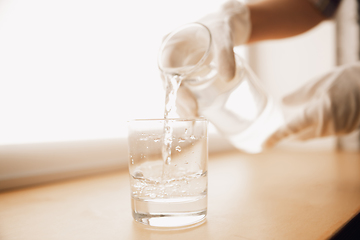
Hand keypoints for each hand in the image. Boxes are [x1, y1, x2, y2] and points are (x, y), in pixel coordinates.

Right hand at [161, 0, 250, 117]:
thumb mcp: (224, 36)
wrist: (226, 24)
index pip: (167, 70)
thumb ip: (226, 54)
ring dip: (182, 105)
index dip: (176, 90)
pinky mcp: (187, 74)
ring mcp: (178, 67)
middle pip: (169, 84)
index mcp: (170, 45)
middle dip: (179, 102)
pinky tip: (197, 113)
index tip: (191, 104)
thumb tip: (228, 78)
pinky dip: (188, 102)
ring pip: (175, 89)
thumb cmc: (221, 26)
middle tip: (193, 115)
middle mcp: (170, 57)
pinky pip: (184, 90)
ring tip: (194, 120)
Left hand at [265, 62, 359, 146]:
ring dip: (302, 131)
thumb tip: (283, 102)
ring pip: (313, 135)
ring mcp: (339, 130)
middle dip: (289, 134)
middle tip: (275, 132)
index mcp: (319, 114)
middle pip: (301, 136)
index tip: (264, 145)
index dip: (275, 137)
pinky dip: (316, 128)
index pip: (291, 129)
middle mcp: (329, 126)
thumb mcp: (318, 84)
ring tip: (295, 122)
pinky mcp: (347, 130)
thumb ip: (298, 96)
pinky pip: (325, 132)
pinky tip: (316, 118)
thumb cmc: (347, 79)